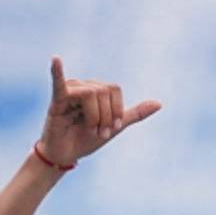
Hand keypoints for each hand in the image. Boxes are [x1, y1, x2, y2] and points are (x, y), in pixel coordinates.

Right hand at [31, 60, 158, 172]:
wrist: (67, 154)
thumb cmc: (87, 138)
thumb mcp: (115, 125)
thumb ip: (135, 113)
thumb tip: (159, 103)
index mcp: (96, 89)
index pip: (114, 89)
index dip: (117, 109)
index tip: (112, 128)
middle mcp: (82, 85)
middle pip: (104, 91)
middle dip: (106, 116)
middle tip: (99, 132)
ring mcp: (68, 91)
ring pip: (92, 93)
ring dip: (95, 117)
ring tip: (89, 130)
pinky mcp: (56, 101)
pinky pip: (58, 83)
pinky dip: (57, 71)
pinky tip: (56, 60)